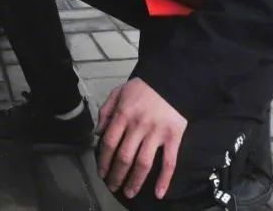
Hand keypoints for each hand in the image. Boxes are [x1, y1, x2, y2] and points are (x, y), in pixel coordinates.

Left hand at [96, 78, 186, 199]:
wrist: (171, 80)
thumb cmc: (143, 87)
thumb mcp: (118, 92)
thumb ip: (106, 111)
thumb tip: (98, 133)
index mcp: (123, 114)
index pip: (109, 143)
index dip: (104, 161)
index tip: (102, 173)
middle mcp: (138, 126)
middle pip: (124, 157)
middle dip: (116, 176)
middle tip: (113, 187)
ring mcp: (157, 133)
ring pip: (144, 164)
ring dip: (135, 181)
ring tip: (129, 192)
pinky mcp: (174, 138)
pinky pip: (169, 162)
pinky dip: (165, 180)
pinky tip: (159, 193)